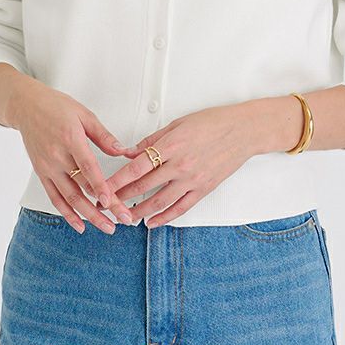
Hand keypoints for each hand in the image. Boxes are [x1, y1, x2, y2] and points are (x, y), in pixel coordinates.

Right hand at [14, 79, 135, 233]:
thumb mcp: (84, 114)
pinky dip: (67, 213)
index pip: (88, 167)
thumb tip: (122, 151)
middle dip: (102, 208)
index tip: (111, 202)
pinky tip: (80, 224)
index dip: (100, 186)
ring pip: (69, 198)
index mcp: (70, 138)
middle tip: (121, 220)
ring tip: (105, 226)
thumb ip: (103, 136)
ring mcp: (48, 167)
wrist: (26, 106)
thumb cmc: (55, 106)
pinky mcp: (42, 173)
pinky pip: (54, 198)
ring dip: (88, 216)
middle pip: (82, 188)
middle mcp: (57, 156)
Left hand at [103, 104, 255, 227]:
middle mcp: (180, 165)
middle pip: (144, 185)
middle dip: (121, 197)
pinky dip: (164, 218)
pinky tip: (152, 222)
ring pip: (159, 201)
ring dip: (139, 211)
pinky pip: (180, 208)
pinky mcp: (203, 189)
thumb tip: (130, 151)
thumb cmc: (213, 122)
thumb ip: (152, 140)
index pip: (137, 166)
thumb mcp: (178, 124)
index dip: (117, 179)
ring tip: (124, 217)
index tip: (102, 186)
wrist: (242, 131)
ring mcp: (192, 179)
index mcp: (172, 145)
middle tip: (106, 204)